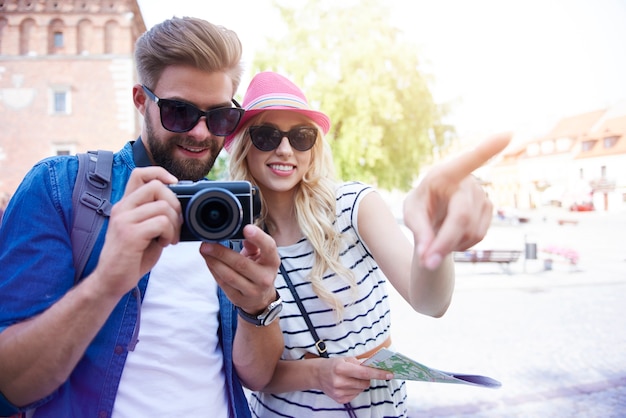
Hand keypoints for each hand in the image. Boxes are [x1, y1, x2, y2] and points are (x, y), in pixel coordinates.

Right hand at [93, 167, 180, 295]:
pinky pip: (161, 222)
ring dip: (174, 224)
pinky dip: (170, 233)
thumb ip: (155, 214)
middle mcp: (122, 208)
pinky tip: (165, 243)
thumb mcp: (144, 230)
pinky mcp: (130, 234)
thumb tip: (180, 204)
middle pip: (156, 186)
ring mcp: (124, 220)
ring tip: (169, 238)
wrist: (111, 281)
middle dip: (175, 203)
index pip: (140, 173)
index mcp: (125, 205)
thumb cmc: (131, 257)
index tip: (175, 185)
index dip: (160, 173)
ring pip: (163, 206)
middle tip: (176, 223)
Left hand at [199, 224, 280, 313]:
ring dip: (214, 261)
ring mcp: (252, 291)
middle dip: (221, 252)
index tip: (246, 228)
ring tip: (204, 251)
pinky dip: (214, 271)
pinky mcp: (239, 299)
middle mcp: (265, 277)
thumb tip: (243, 232)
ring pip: (229, 275)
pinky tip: (209, 261)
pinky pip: (223, 284)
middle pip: (241, 263)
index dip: (258, 237)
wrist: (261, 298)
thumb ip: (253, 244)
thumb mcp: (261, 256)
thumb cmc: (260, 271)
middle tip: (208, 243)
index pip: (268, 247)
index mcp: (272, 262)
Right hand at [314, 357, 392, 403]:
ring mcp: (339, 392)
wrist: (317, 375)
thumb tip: (376, 366)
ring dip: (360, 384)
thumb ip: (360, 363)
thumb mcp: (345, 359)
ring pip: (361, 389)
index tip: (389, 374)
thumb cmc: (333, 365)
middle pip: (365, 383)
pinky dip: (355, 389)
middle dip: (367, 378)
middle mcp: (339, 381)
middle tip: (361, 373)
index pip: (364, 373)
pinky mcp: (340, 399)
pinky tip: (347, 384)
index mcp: (341, 368)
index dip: (378, 374)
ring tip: (351, 378)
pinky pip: (356, 395)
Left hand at [403, 133, 511, 269]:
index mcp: (444, 173)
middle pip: (461, 217)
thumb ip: (419, 232)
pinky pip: (478, 236)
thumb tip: (428, 257)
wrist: (435, 213)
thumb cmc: (421, 207)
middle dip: (444, 242)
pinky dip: (462, 243)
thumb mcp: (411, 216)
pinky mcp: (490, 208)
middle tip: (427, 263)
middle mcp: (467, 180)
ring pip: (470, 231)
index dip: (488, 149)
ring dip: (451, 243)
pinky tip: (454, 235)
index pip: (467, 161)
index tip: (507, 134)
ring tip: (438, 235)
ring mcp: (482, 193)